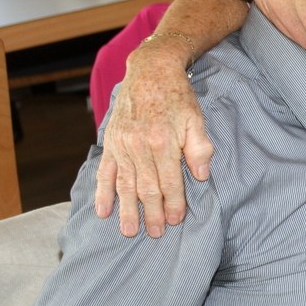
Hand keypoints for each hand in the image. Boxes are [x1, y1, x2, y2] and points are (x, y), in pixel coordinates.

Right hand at [94, 42, 212, 237]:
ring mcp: (122, 145)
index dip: (175, 203)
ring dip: (127, 210)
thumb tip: (202, 176)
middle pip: (146, 187)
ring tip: (129, 231)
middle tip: (156, 234)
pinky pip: (105, 172)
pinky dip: (103, 193)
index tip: (177, 221)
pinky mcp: (111, 142)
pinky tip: (103, 211)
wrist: (150, 71)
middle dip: (152, 213)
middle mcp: (139, 146)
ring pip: (125, 184)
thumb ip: (199, 147)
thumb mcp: (196, 118)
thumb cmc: (177, 96)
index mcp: (163, 141)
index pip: (170, 181)